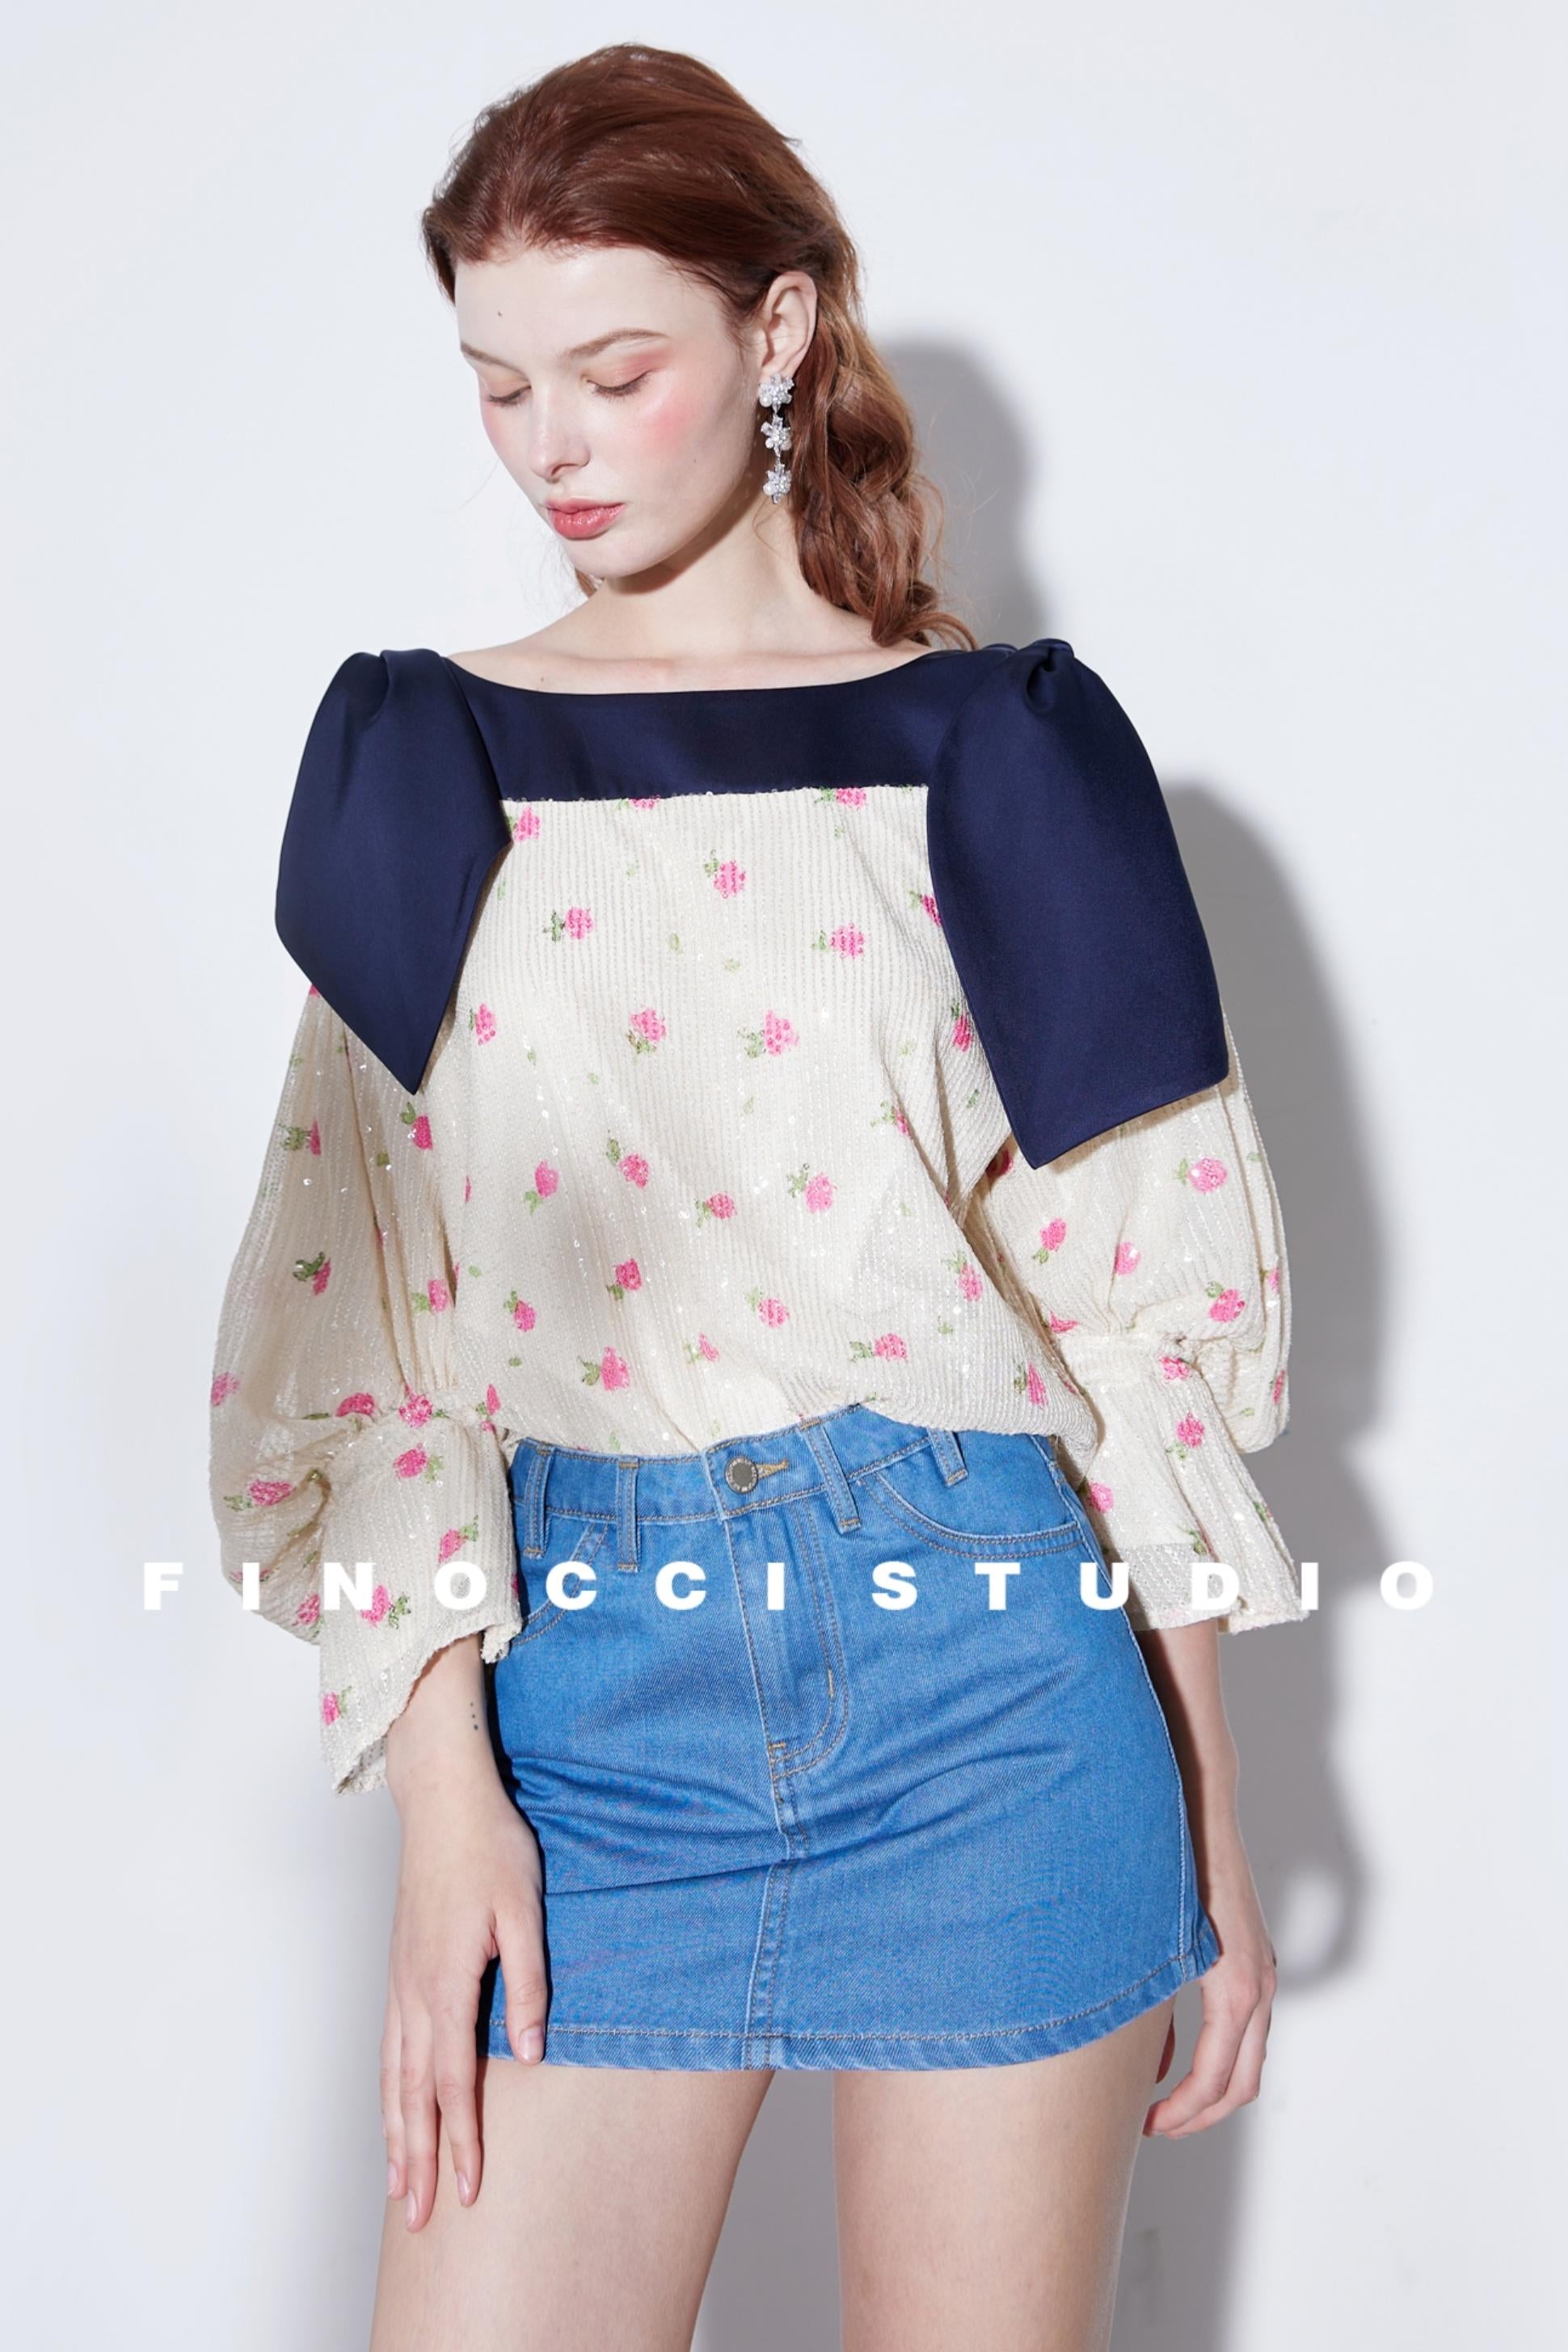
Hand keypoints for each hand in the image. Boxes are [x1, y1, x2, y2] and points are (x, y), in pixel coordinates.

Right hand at [381, 1776, 549, 2228]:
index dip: (463, 2141)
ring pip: (391, 2077)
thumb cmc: (490, 1849)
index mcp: (446, 1982)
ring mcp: (400, 1982)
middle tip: (422, 2218)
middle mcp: (413, 1992)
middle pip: (411, 2095)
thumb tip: (529, 2052)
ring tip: (400, 2187)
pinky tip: (391, 2112)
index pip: (452, 2082)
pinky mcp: (399, 1970)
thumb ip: (526, 1984)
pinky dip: (387, 2093)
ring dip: (395, 2136)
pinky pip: (387, 2048)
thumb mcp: (524, 1912)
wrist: (444, 1800)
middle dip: (419, 2160)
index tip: (470, 2191)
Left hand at [1143, 1824, 1276, 2137]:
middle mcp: (1258, 1985)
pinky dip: (1216, 2056)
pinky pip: (1242, 2029)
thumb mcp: (1153, 1947)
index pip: (1216, 2078)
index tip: (1146, 2127)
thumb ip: (1149, 2011)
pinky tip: (1173, 2056)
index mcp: (1236, 1987)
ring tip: (1161, 2103)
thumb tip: (1144, 2073)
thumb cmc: (1172, 1869)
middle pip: (1241, 2083)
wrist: (1200, 1809)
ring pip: (1247, 2059)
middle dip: (1199, 2114)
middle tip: (1153, 2127)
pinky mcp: (1251, 1962)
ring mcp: (1260, 1974)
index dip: (1181, 2113)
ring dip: (1210, 2090)